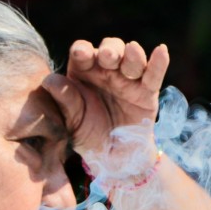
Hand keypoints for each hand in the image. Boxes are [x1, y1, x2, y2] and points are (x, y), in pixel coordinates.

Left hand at [41, 38, 168, 157]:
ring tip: (132, 54)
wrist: (115, 160)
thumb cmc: (90, 136)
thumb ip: (64, 101)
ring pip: (132, 58)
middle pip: (110, 49)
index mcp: (84, 73)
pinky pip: (154, 75)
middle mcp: (106, 71)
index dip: (83, 50)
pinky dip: (158, 62)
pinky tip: (161, 51)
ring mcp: (128, 80)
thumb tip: (49, 81)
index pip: (83, 53)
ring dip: (132, 55)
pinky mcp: (147, 92)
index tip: (81, 54)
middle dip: (110, 49)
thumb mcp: (73, 122)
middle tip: (108, 56)